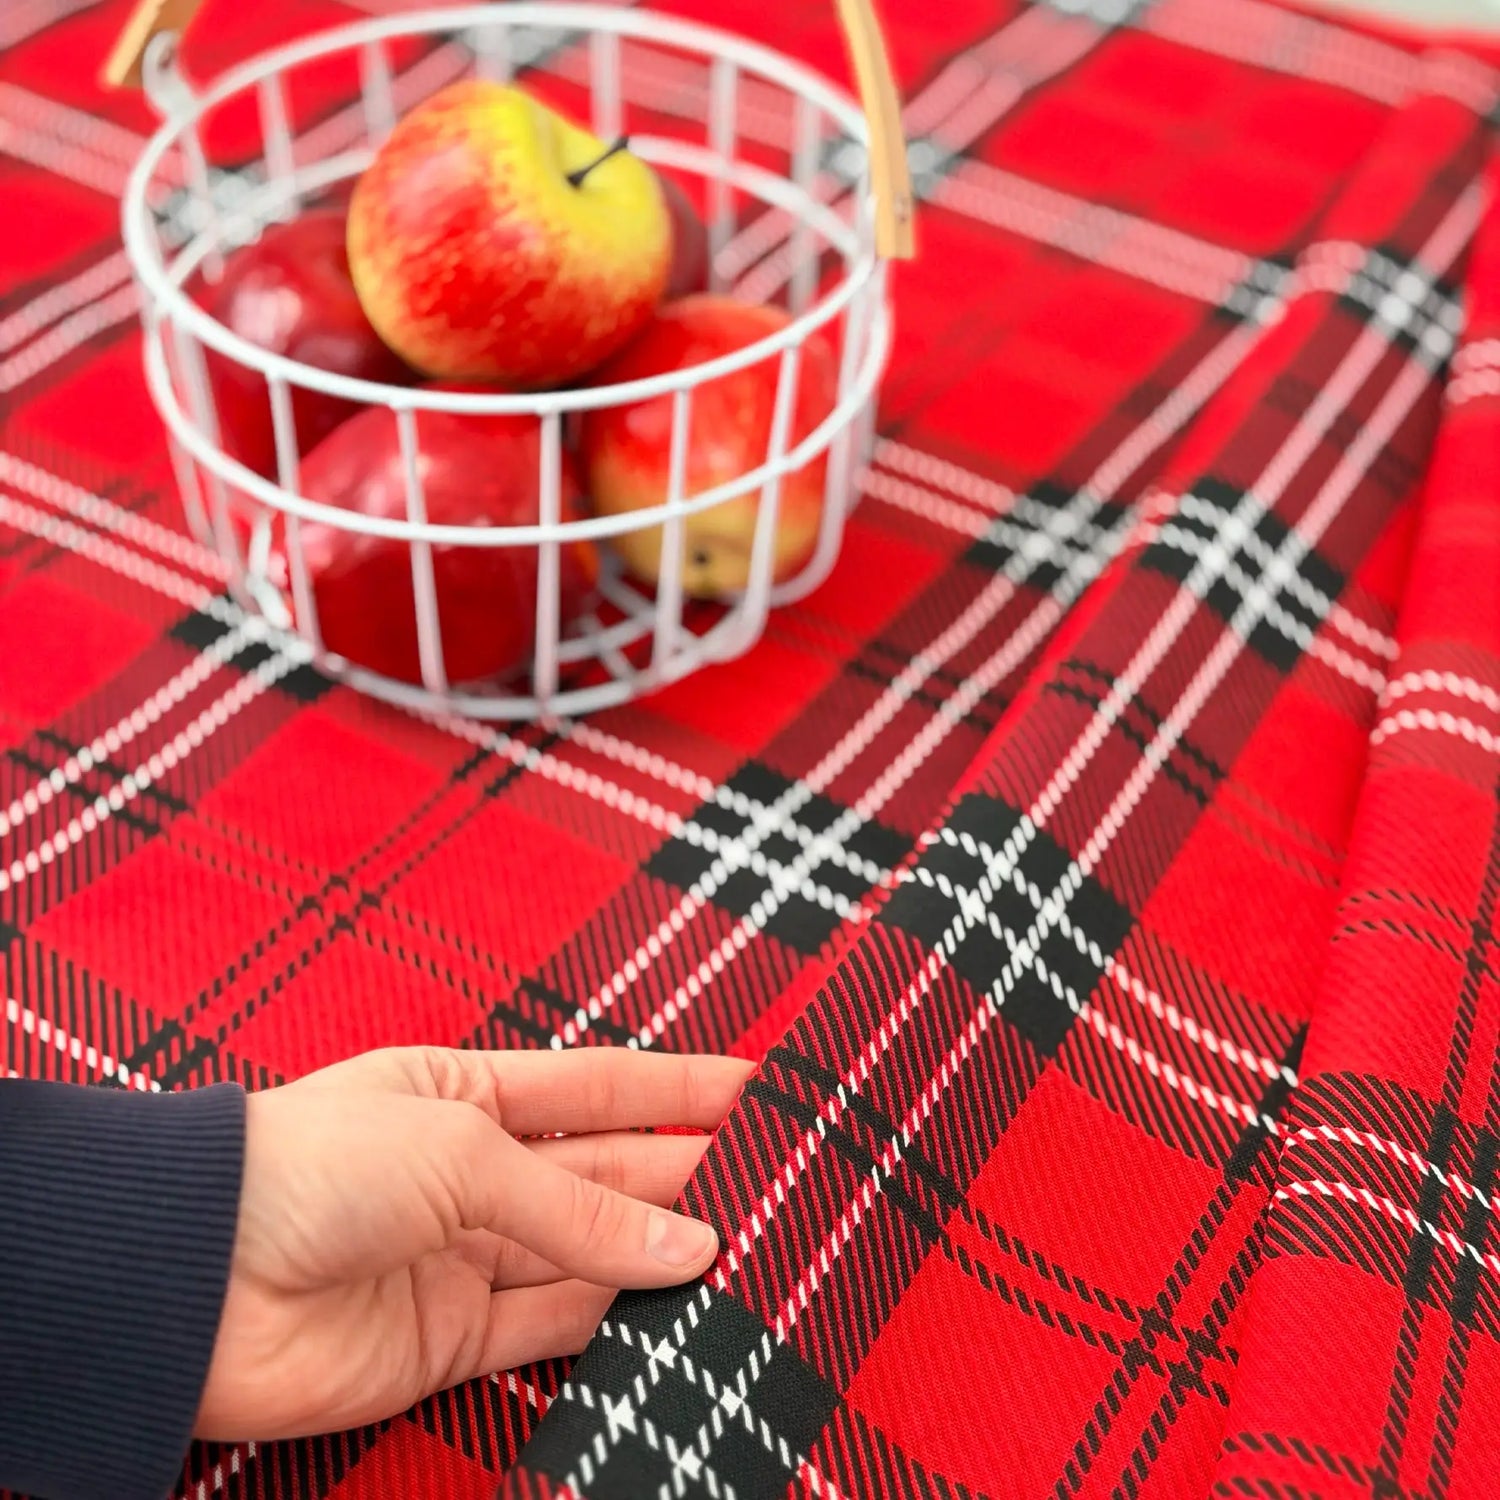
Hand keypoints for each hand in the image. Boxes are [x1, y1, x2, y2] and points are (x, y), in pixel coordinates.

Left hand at [196, 1045, 752, 1439]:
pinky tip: (674, 1309)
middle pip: (604, 1173)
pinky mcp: (448, 1341)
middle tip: (775, 1180)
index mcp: (465, 1092)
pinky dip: (614, 1321)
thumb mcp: (462, 1149)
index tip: (756, 1086)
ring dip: (661, 1254)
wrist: (188, 1279)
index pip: (598, 1084)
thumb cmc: (308, 1166)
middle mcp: (469, 1172)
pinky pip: (552, 1327)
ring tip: (748, 1248)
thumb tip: (686, 1245)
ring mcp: (462, 1258)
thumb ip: (579, 1208)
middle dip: (686, 1174)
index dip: (677, 1084)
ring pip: (590, 1254)